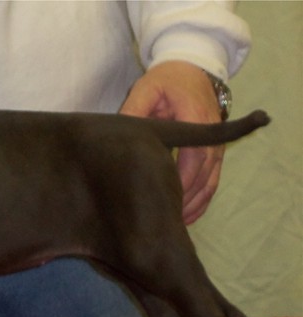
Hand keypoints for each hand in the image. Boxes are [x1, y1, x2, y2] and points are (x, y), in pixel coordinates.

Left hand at [120, 61, 223, 223]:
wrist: (191, 69)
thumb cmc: (165, 81)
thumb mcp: (146, 89)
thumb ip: (134, 110)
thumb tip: (120, 137)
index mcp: (195, 118)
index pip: (192, 158)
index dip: (180, 183)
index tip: (162, 201)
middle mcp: (212, 134)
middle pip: (203, 176)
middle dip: (185, 201)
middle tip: (163, 221)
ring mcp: (217, 145)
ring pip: (210, 183)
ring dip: (194, 206)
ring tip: (173, 225)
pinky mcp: (214, 153)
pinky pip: (212, 182)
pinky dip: (201, 201)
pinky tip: (186, 217)